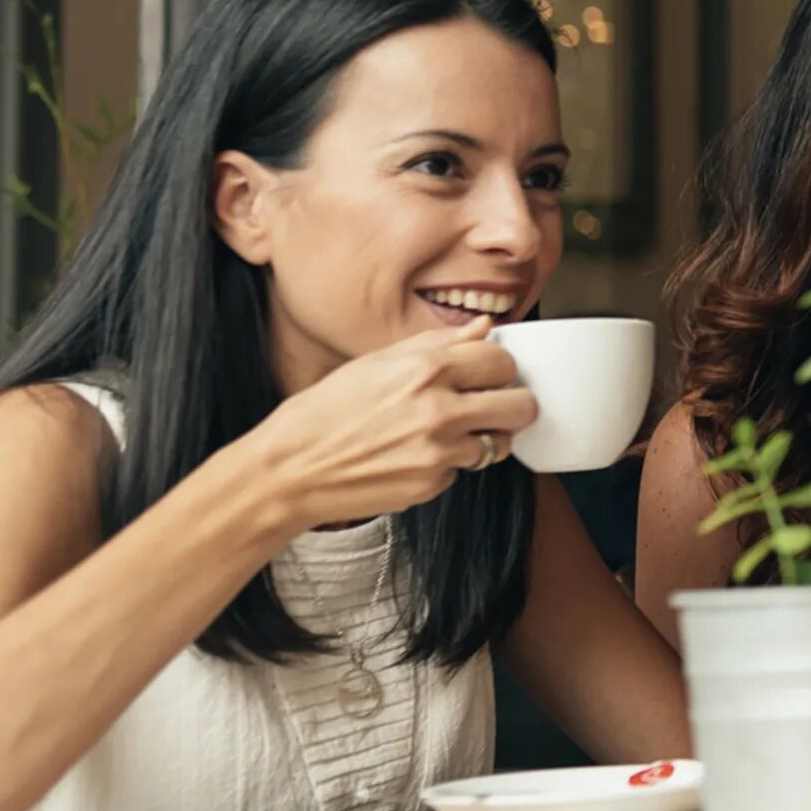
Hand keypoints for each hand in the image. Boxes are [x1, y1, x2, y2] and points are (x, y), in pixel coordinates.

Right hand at [230, 320, 539, 534]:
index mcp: (425, 369)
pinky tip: (415, 456)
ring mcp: (439, 451)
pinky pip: (463, 469)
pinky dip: (449, 463)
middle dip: (512, 403)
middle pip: (521, 404)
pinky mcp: (433, 484)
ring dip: (484, 437)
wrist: (288, 471)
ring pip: (500, 442)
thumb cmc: (323, 413)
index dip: (498, 366)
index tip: (488, 372)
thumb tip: (483, 326)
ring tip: (450, 432)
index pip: (502, 359)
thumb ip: (437, 343)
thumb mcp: (374, 363)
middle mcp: (439, 409)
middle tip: (491, 404)